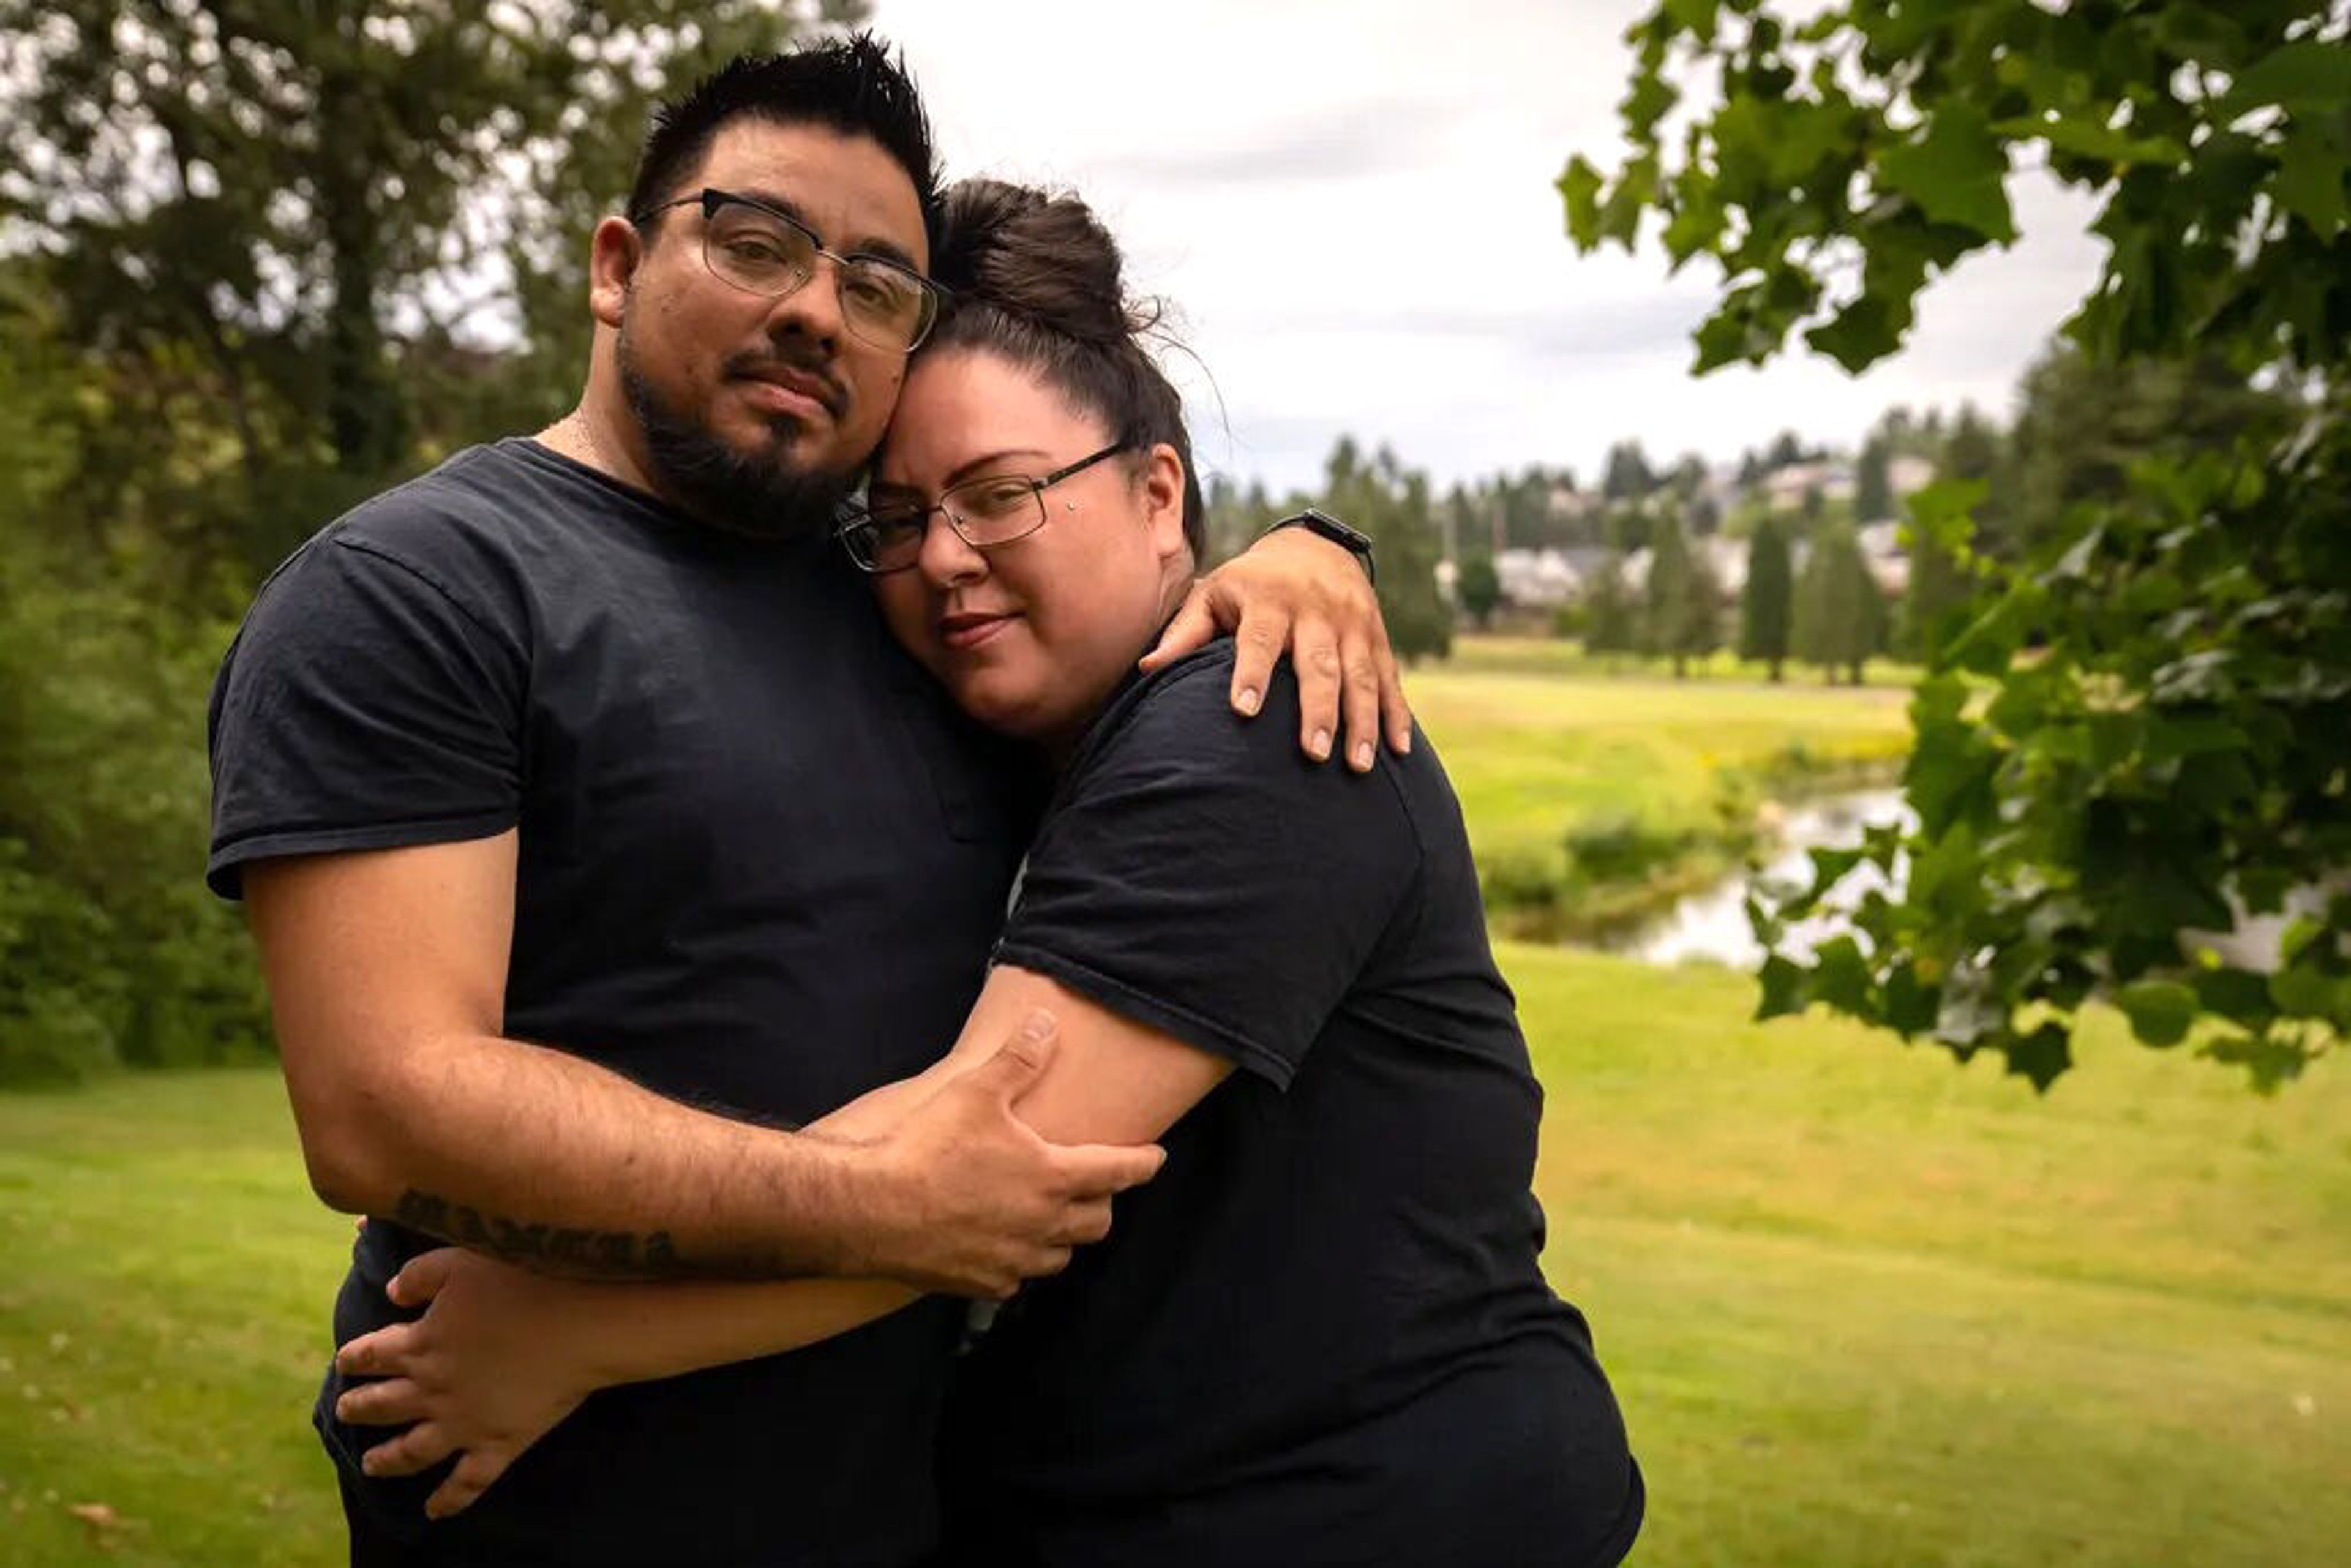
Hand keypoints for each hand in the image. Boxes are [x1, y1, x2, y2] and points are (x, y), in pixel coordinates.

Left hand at [333, 1249, 604, 1518]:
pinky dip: (449, 1500)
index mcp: (419, 1344)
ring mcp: (463, 1423)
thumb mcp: (460, 1262)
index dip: (353, 1358)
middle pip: (381, 1405)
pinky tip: (434, 1511)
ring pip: (412, 1451)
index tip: (344, 1362)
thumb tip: (390, 1293)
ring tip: (371, 1465)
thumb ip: (418, 1276)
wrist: (581, 1319)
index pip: (370, 1355)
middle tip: (346, 1409)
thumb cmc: (523, 1279)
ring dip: (386, 1460)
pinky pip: (468, 1481)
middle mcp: (432, 1390)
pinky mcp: (498, 1444)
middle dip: (359, 1407)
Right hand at [849, 1012, 1164, 1298]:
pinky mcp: (979, 1284)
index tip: (1155, 1158)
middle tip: (1095, 1185)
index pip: (1117, 1171)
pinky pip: (1016, 1279)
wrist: (867, 1209)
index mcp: (1051, 1176)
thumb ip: (1018, 1058)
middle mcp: (1041, 1225)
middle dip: (1102, 1202)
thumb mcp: (975, 1090)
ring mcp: (1011, 1259)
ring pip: (1059, 1256)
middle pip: (1095, 1222)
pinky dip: (1019, 1262)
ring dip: (1063, 1236)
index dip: (1142, 1163)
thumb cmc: (924, 1147)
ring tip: (1050, 1216)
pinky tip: (1004, 1246)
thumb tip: (1047, 1023)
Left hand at [1142, 521, 1411, 771]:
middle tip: (1312, 753)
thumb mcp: (1214, 594)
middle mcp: (1315, 611)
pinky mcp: (1378, 638)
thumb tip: (1144, 670)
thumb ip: (1185, 633)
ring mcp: (1352, 624)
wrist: (1315, 547)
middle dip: (1318, 709)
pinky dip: (1396, 715)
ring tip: (1357, 766)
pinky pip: (1389, 679)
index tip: (1243, 710)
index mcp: (1268, 600)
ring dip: (1361, 721)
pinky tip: (1399, 751)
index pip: (1259, 639)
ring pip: (1359, 675)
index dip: (1252, 673)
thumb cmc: (1249, 584)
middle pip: (1318, 663)